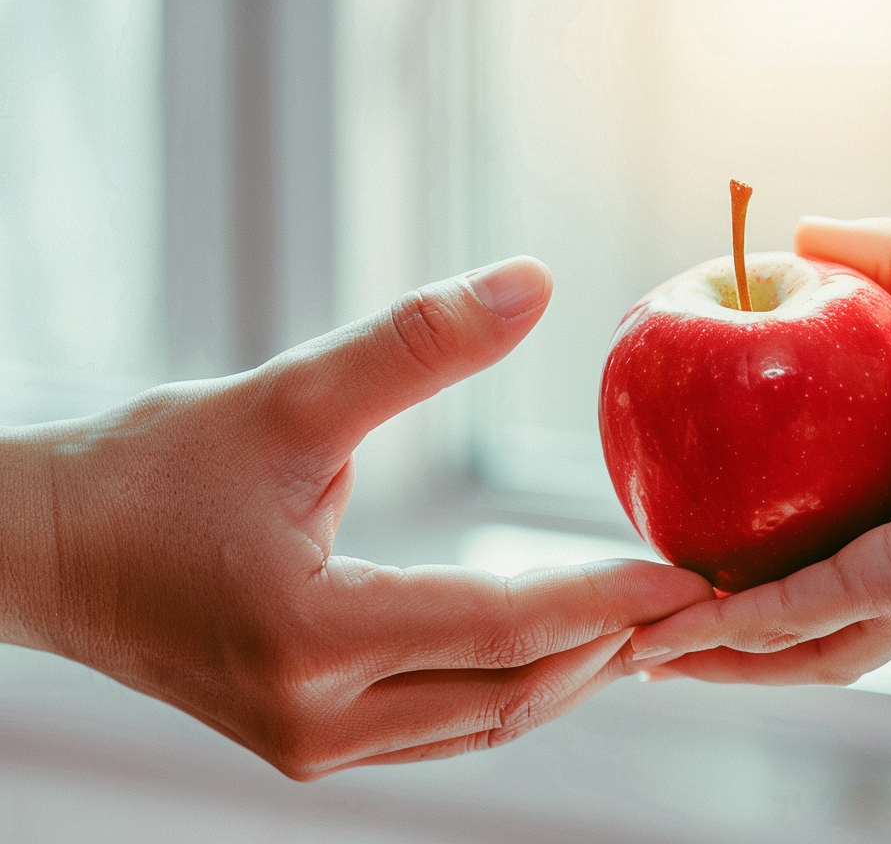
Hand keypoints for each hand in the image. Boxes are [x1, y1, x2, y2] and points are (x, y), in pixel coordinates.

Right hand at [0, 256, 714, 778]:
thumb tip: (531, 282)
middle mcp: (317, 719)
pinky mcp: (306, 743)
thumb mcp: (283, 398)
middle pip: (507, 696)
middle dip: (606, 650)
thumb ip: (413, 344)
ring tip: (639, 627)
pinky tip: (554, 648)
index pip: (502, 627)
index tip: (687, 579)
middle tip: (688, 607)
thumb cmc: (146, 474)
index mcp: (312, 636)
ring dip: (566, 677)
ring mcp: (311, 746)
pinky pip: (440, 729)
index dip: (605, 600)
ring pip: (480, 724)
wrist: (41, 553)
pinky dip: (508, 689)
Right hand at [629, 219, 890, 689]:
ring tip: (618, 642)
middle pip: (763, 583)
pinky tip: (656, 641)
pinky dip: (716, 638)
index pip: (784, 504)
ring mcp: (872, 587)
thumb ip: (889, 257)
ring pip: (761, 629)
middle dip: (694, 597)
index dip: (722, 497)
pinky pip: (778, 623)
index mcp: (886, 490)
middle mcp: (872, 550)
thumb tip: (803, 229)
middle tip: (622, 589)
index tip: (664, 476)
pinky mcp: (877, 598)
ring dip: (689, 640)